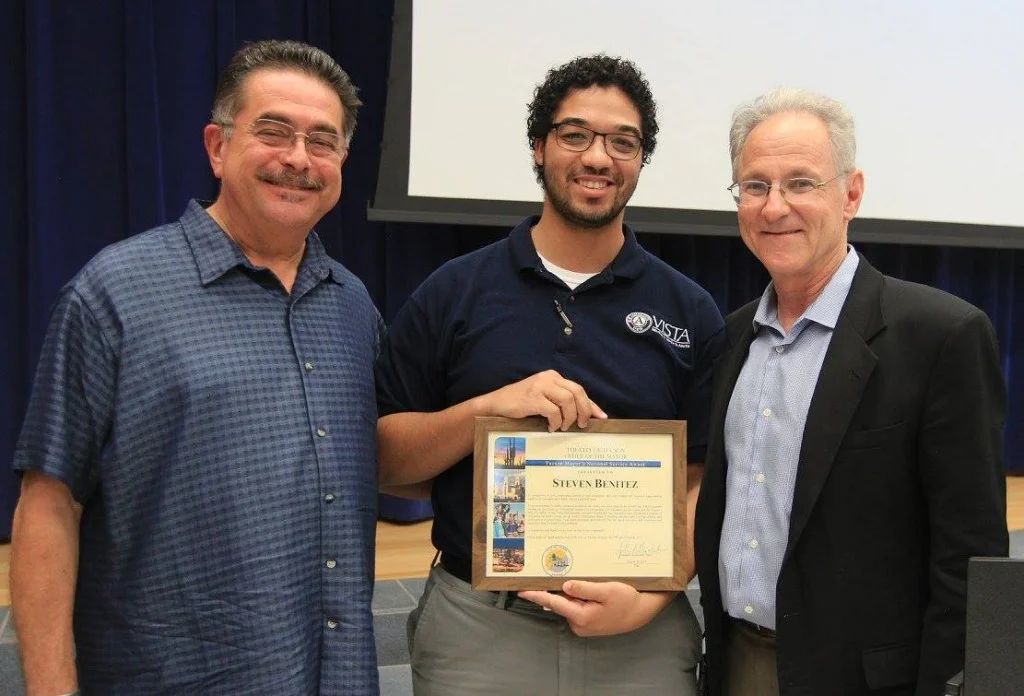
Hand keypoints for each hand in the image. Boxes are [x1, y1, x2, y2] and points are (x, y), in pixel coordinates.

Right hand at [484, 370, 606, 431]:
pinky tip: (551, 427)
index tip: (601, 417)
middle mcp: (549, 378)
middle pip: (577, 392)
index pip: (578, 389)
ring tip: (563, 427)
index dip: (591, 404)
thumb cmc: (521, 404)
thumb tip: (585, 415)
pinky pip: (553, 410)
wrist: (497, 404)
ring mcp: (540, 386)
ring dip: (569, 417)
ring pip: (567, 400)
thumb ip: (562, 403)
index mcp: (553, 377)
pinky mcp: (532, 397)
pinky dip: (556, 421)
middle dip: (584, 410)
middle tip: (582, 425)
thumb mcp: (544, 399)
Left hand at [518, 581, 672, 636]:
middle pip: (559, 603)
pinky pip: (575, 607)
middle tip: (542, 572)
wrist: (641, 612)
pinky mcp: (587, 623)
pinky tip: (579, 587)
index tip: (521, 590)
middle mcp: (579, 624)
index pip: (554, 603)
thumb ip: (585, 589)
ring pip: (567, 604)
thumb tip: (565, 586)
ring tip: (565, 576)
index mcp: (582, 617)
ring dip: (565, 592)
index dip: (537, 595)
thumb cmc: (627, 600)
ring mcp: (582, 625)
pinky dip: (574, 597)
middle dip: (551, 589)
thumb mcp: (607, 590)